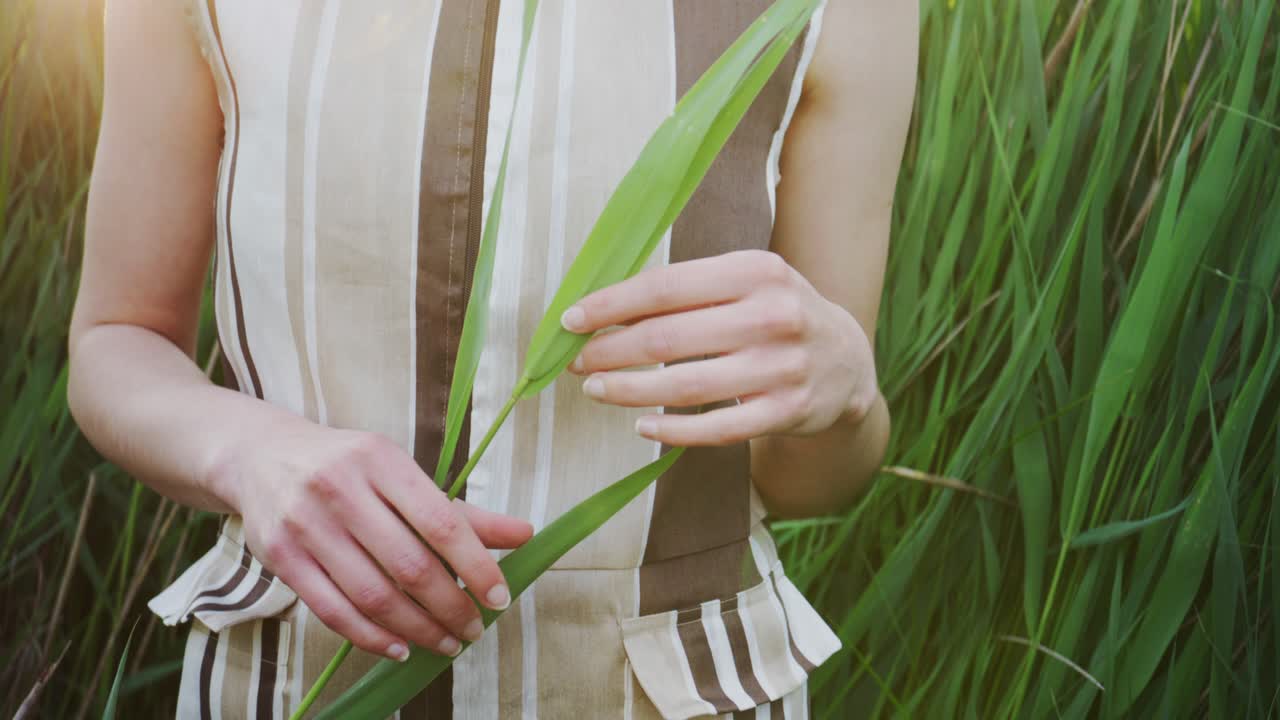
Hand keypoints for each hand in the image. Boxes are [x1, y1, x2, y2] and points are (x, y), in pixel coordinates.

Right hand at [209, 419, 532, 660]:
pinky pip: (333, 610)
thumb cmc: (347, 468)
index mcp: (381, 460)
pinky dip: (371, 637)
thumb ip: (460, 512)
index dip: (475, 566)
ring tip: (445, 643)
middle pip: (408, 564)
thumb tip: (525, 534)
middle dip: (449, 606)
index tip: (499, 598)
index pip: (440, 522)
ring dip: (416, 629)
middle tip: (474, 629)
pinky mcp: (280, 557)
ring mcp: (306, 524)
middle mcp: (341, 489)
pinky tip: (400, 647)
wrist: (260, 457)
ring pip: (371, 593)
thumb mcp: (401, 475)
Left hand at [562, 250, 878, 444]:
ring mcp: (782, 367)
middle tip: (576, 362)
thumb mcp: (745, 283)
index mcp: (756, 271)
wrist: (847, 360)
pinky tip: (642, 426)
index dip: (610, 305)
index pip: (664, 287)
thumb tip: (604, 310)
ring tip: (596, 389)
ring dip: (628, 391)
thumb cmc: (776, 313)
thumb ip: (687, 290)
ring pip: (684, 386)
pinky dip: (672, 431)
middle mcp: (772, 315)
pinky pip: (716, 428)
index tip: (571, 320)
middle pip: (667, 338)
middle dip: (609, 351)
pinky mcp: (786, 412)